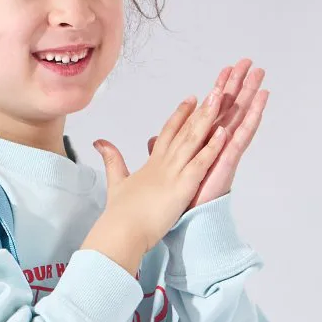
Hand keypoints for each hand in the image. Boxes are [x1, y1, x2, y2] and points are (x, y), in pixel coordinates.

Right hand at [90, 88, 233, 255]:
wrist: (121, 231)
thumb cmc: (120, 214)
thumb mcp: (115, 182)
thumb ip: (112, 160)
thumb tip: (99, 142)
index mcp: (151, 165)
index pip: (168, 134)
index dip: (180, 115)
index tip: (191, 99)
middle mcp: (163, 164)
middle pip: (183, 131)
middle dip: (199, 110)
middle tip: (213, 90)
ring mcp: (173, 174)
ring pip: (193, 141)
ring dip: (207, 120)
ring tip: (220, 100)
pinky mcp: (182, 187)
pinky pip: (200, 163)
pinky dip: (212, 148)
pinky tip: (223, 133)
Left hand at [147, 58, 268, 212]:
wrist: (170, 224)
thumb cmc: (167, 202)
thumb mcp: (158, 168)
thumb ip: (158, 150)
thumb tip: (151, 139)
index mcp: (199, 146)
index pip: (209, 112)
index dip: (216, 91)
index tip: (224, 70)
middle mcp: (213, 147)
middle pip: (228, 109)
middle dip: (238, 86)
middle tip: (248, 62)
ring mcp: (222, 155)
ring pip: (239, 119)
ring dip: (251, 97)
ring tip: (260, 76)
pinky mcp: (226, 164)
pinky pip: (241, 139)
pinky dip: (250, 122)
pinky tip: (258, 105)